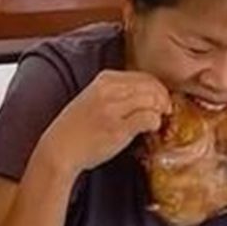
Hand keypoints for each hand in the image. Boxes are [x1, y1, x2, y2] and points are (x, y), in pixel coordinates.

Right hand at [35, 70, 171, 175]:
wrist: (60, 149)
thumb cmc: (77, 128)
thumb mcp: (94, 98)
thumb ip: (117, 92)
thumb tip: (147, 94)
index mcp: (104, 79)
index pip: (142, 76)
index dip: (158, 88)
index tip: (161, 99)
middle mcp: (108, 90)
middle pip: (150, 86)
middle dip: (163, 97)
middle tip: (166, 110)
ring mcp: (113, 109)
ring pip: (152, 100)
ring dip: (160, 110)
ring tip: (158, 119)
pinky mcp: (117, 128)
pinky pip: (148, 118)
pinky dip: (155, 122)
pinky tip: (151, 129)